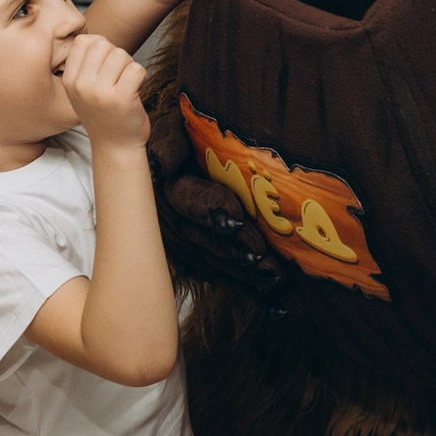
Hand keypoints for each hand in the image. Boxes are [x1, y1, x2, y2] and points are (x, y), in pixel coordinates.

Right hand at [61, 33, 149, 149]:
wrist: (115, 147)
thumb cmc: (103, 114)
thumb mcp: (82, 91)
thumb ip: (86, 65)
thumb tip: (98, 39)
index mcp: (70, 80)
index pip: (83, 41)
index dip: (99, 46)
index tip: (105, 64)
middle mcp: (81, 85)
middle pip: (103, 44)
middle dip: (116, 55)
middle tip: (118, 76)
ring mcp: (100, 92)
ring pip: (121, 54)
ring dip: (129, 66)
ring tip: (126, 84)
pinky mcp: (121, 99)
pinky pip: (136, 68)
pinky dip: (141, 77)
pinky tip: (135, 91)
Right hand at [150, 118, 290, 310]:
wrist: (181, 154)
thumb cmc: (186, 133)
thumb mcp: (173, 129)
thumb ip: (169, 143)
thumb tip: (158, 164)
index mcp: (166, 184)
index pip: (186, 198)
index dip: (210, 208)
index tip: (235, 218)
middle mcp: (169, 218)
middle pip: (201, 236)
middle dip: (233, 249)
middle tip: (263, 261)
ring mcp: (183, 243)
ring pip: (214, 261)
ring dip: (243, 275)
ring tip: (274, 281)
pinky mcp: (197, 260)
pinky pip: (223, 278)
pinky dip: (250, 293)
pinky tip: (276, 307)